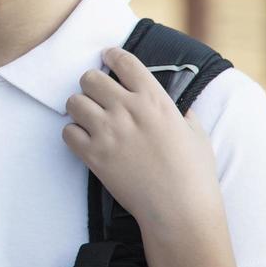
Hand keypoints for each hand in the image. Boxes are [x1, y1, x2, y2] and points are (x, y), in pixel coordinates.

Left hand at [61, 47, 223, 231]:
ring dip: (79, 108)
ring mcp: (108, 131)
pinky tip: (85, 141)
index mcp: (154, 99)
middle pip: (90, 77)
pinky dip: (73, 134)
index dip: (112, 56)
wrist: (180, 210)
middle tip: (97, 96)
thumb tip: (181, 111)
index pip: (124, 61)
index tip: (107, 58)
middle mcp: (128, 109)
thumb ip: (185, 116)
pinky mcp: (94, 154)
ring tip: (89, 119)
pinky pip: (67, 132)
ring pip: (74, 102)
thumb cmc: (194, 175)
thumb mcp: (197, 136)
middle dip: (92, 84)